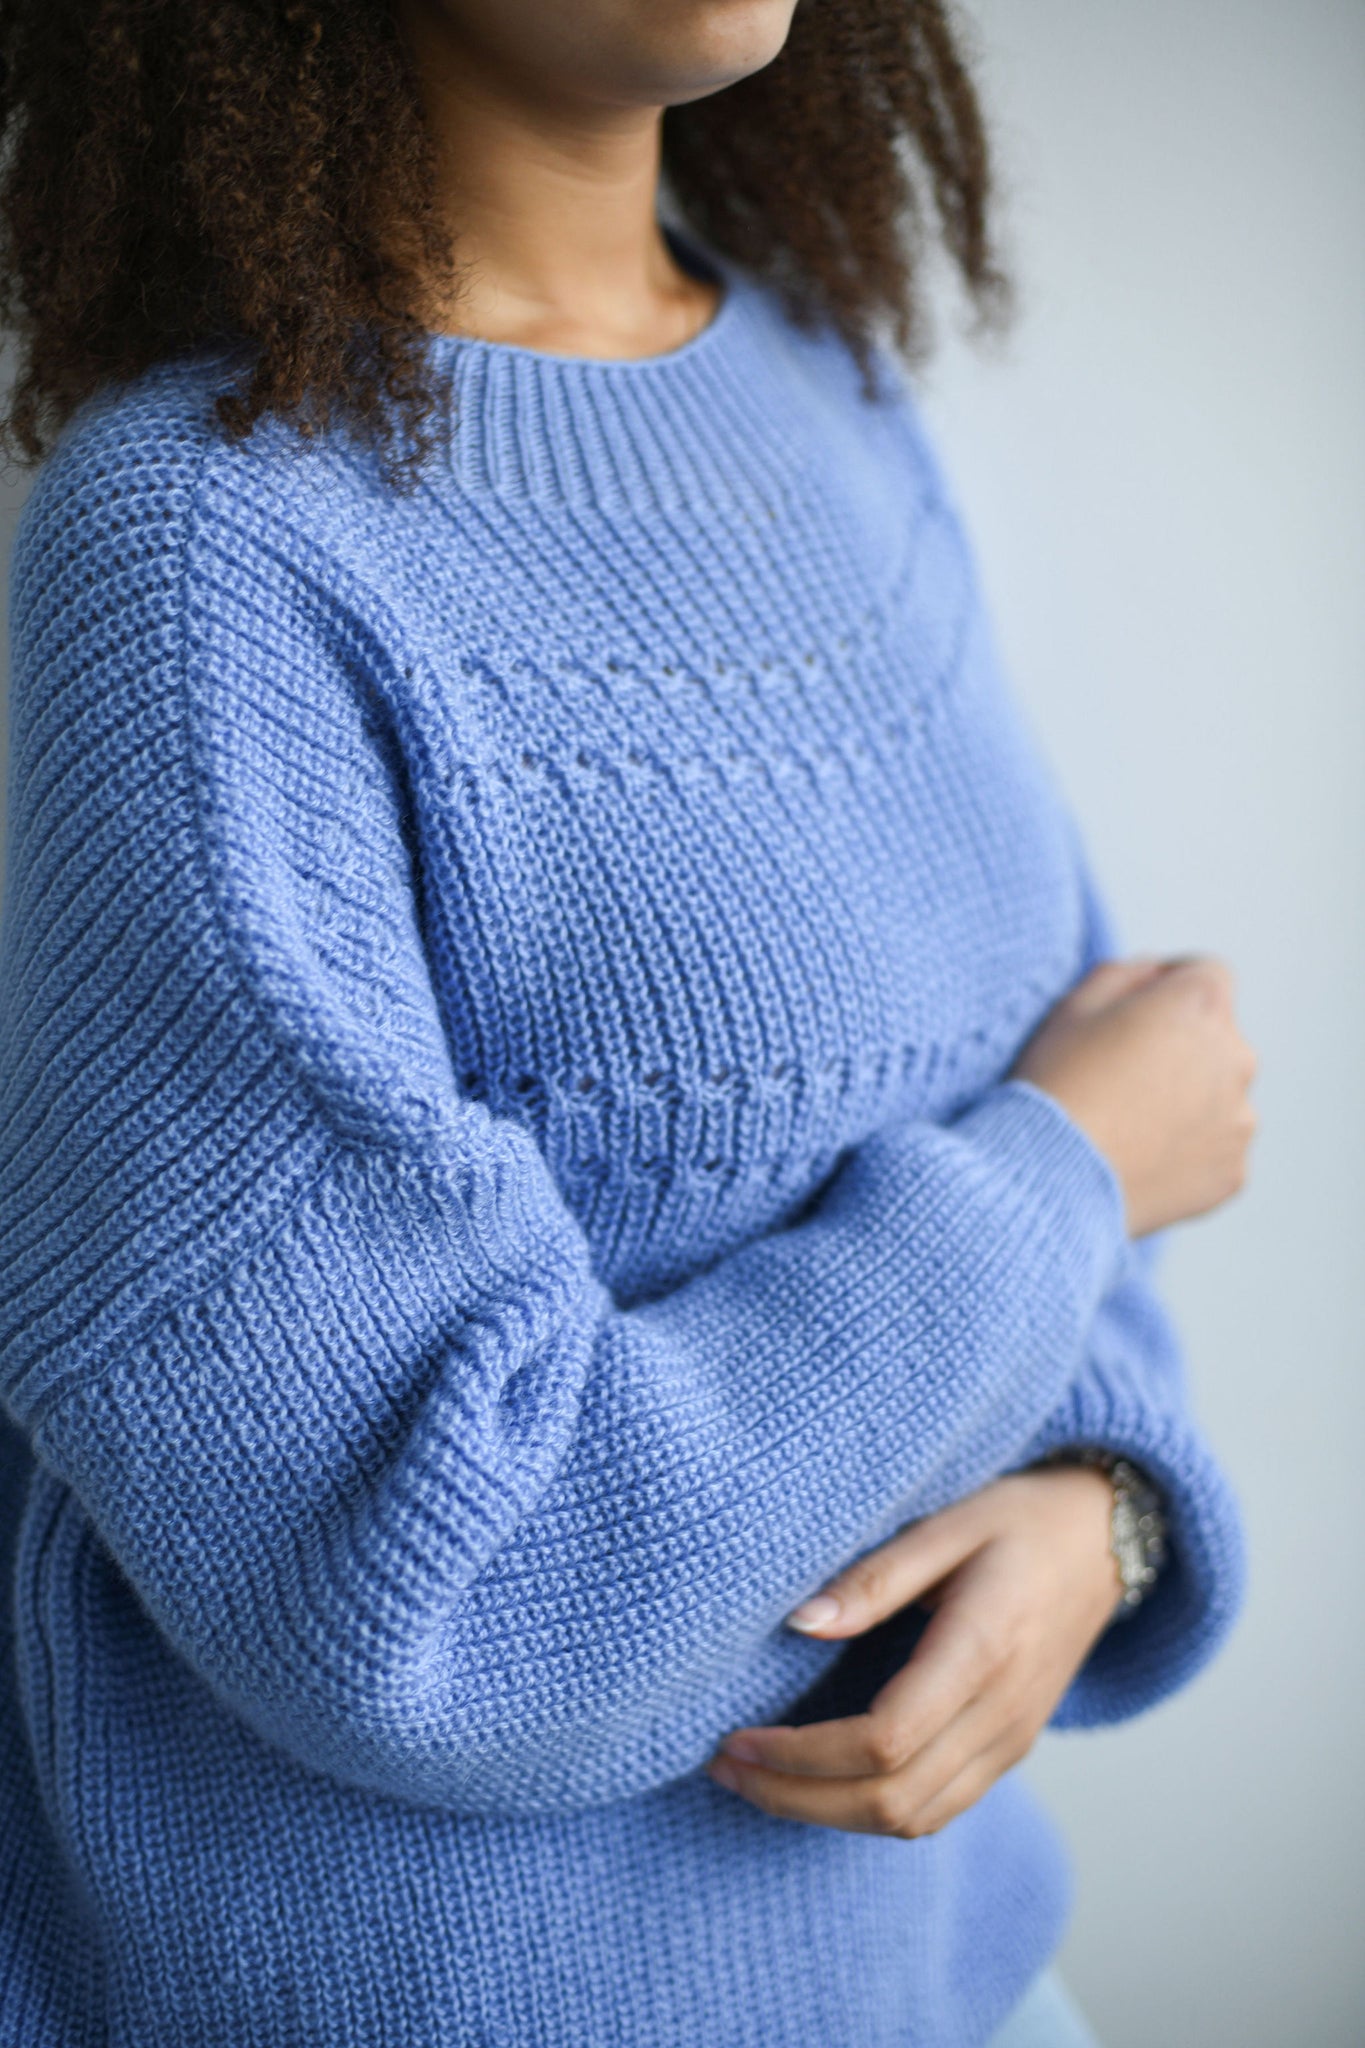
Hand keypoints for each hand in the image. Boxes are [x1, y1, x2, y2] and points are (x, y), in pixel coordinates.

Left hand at [704, 1466, 1121, 1836]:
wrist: (1104, 1540)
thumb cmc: (1019, 1519)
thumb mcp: (946, 1523)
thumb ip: (874, 1577)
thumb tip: (798, 1623)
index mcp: (983, 1650)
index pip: (883, 1741)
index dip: (801, 1755)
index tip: (735, 1738)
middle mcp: (1002, 1713)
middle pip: (891, 1801)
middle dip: (795, 1798)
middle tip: (723, 1768)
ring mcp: (1012, 1741)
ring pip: (913, 1820)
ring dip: (826, 1814)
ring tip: (755, 1779)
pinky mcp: (1010, 1749)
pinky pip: (937, 1809)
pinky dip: (871, 1811)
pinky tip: (818, 1780)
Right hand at [1009, 953, 1258, 1237]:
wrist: (1054, 1177)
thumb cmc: (1058, 1085)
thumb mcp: (1073, 1006)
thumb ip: (1126, 973)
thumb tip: (1156, 974)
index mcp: (1201, 1004)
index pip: (1206, 975)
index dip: (1167, 989)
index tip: (1133, 1015)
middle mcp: (1237, 1056)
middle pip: (1216, 1039)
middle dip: (1180, 1048)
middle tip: (1121, 1077)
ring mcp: (1239, 1118)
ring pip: (1218, 1096)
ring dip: (1188, 1101)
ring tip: (1128, 1125)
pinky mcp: (1233, 1170)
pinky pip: (1214, 1150)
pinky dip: (1187, 1151)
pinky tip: (1140, 1159)